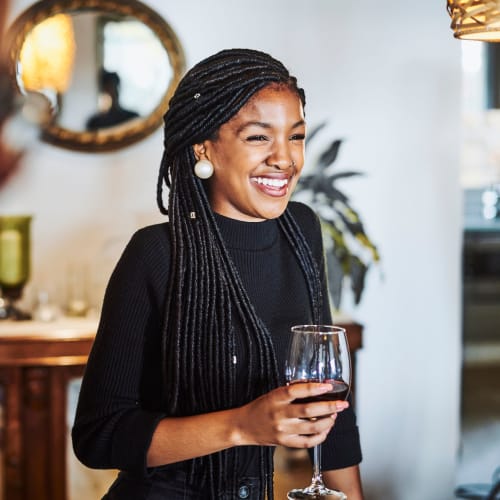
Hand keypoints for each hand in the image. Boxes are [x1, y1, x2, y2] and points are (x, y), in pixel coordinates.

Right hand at [233, 382, 348, 448]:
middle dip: (330, 407)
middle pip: (309, 411)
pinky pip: (308, 442)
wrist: (244, 426)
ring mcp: (283, 430)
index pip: (297, 390)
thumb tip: (316, 388)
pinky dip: (321, 436)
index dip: (314, 388)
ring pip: (312, 427)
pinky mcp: (285, 442)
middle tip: (342, 404)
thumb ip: (291, 392)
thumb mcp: (273, 394)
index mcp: (276, 398)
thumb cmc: (260, 407)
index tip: (328, 387)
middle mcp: (280, 414)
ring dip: (328, 422)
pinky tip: (325, 430)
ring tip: (334, 415)